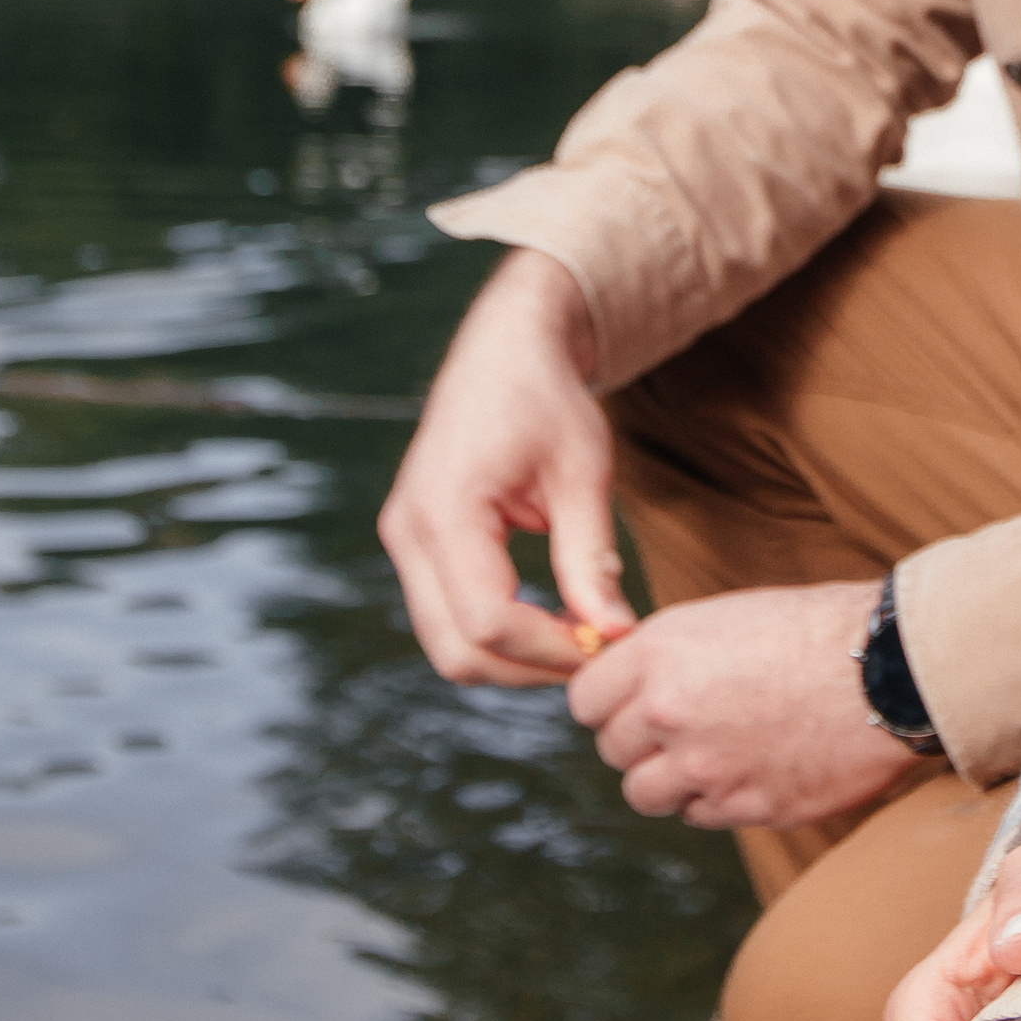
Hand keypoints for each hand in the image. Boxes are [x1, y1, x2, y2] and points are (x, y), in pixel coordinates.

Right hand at [380, 251, 635, 682]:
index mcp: (445, 510)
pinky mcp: (415, 546)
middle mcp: (408, 532)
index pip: (489, 621)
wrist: (505, 350)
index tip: (609, 644)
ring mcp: (404, 541)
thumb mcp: (582, 474)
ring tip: (580, 637)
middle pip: (456, 651)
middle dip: (529, 669)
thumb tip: (616, 634)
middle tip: (598, 654)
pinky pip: (447, 618)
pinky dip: (497, 637)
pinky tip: (551, 620)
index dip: (552, 649)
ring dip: (514, 660)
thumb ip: (590, 559)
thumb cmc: (547, 399)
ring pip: (447, 646)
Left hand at [568, 578, 920, 824]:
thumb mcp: (725, 617)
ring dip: (671, 778)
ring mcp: (706, 768)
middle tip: (687, 724)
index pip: (584, 700)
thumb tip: (626, 683)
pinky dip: (717, 799)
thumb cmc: (816, 629)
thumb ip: (666, 655)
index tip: (632, 701)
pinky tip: (754, 766)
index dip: (608, 701)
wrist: (890, 669)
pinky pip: (701, 815)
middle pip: (613, 750)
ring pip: (647, 793)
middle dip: (641, 740)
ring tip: (717, 750)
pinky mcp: (745, 808)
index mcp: (661, 654)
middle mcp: (670, 714)